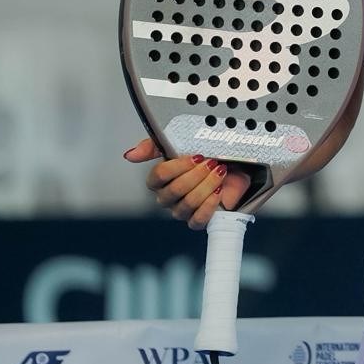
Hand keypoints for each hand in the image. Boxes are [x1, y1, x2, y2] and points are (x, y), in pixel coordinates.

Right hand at [124, 139, 250, 229]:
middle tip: (211, 164)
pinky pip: (197, 220)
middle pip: (174, 190)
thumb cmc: (205, 158)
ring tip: (219, 173)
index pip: (159, 175)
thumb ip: (153, 146)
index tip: (197, 156)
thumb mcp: (179, 143)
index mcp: (160, 180)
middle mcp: (168, 197)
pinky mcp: (198, 220)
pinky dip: (209, 205)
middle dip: (197, 175)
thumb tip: (130, 154)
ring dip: (207, 185)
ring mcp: (181, 210)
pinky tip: (218, 191)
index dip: (178, 166)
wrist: (233, 169)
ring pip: (188, 203)